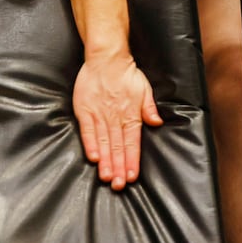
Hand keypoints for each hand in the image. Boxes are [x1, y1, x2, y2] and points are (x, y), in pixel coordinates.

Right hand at [73, 53, 162, 189]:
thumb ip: (149, 108)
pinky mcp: (85, 109)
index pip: (132, 142)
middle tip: (118, 185)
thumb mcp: (144, 89)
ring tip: (106, 177)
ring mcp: (99, 113)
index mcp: (131, 113)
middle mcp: (115, 116)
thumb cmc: (126, 73)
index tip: (131, 176)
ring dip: (105, 161)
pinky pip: (88, 130)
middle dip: (118, 167)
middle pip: (117, 146)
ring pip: (103, 141)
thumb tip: (156, 123)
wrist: (106, 57)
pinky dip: (90, 144)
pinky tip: (93, 158)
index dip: (132, 160)